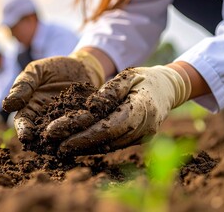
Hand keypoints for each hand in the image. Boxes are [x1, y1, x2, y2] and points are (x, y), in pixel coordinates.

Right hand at [2, 51, 104, 143]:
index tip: (26, 136)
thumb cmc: (55, 68)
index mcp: (31, 110)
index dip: (24, 130)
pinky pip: (83, 130)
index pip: (23, 123)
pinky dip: (84, 131)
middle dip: (44, 140)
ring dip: (65, 137)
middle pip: (42, 135)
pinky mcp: (85, 124)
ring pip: (63, 136)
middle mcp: (47, 122)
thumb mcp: (37, 70)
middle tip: (47, 143)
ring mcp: (66, 124)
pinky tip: (87, 130)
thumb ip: (24, 84)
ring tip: (68, 137)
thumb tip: (8, 104)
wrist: (83, 66)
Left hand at [46, 65, 190, 155]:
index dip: (84, 136)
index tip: (61, 139)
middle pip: (106, 140)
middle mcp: (144, 128)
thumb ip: (110, 91)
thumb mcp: (128, 76)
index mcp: (142, 109)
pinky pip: (114, 144)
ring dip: (85, 147)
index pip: (108, 127)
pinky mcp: (139, 141)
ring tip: (61, 147)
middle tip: (54, 147)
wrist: (168, 89)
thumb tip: (90, 107)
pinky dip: (95, 144)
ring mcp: (143, 137)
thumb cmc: (145, 78)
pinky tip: (78, 144)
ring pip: (109, 146)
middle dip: (79, 144)